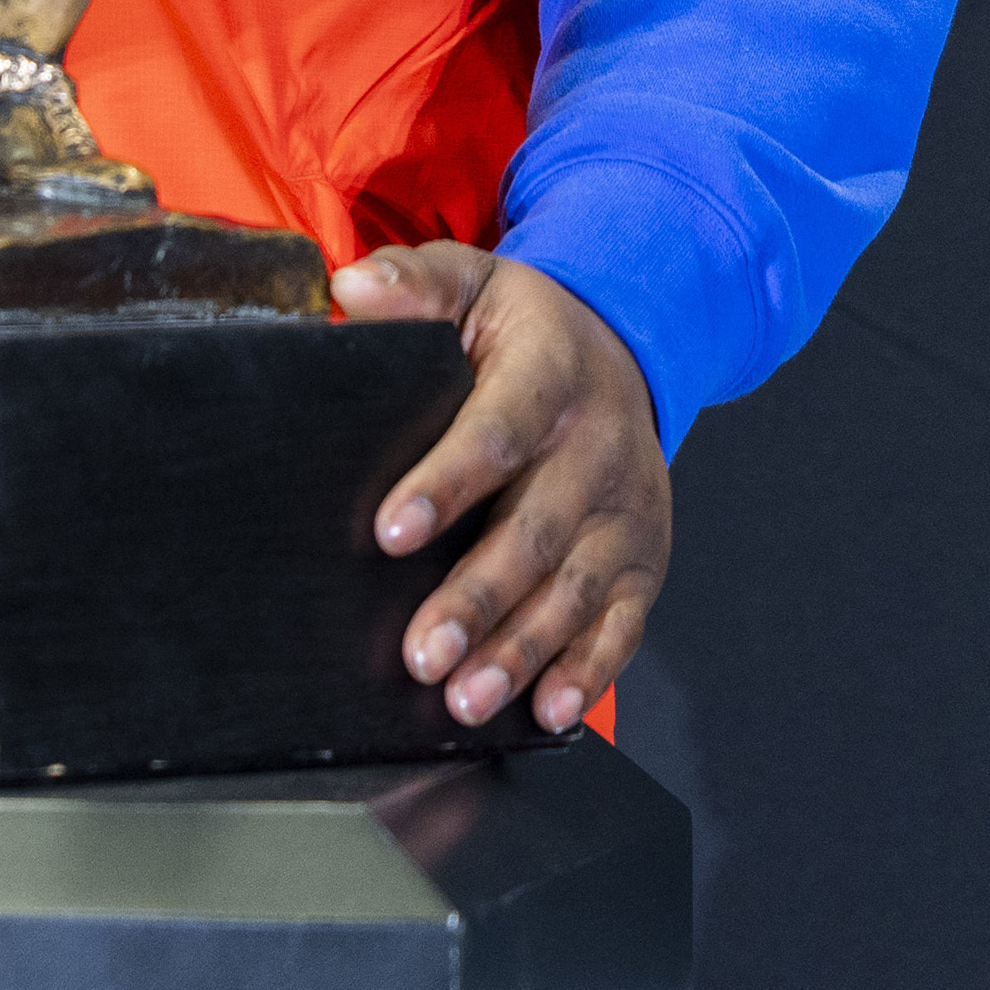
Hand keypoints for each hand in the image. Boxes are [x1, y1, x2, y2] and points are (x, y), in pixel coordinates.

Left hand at [337, 245, 671, 733]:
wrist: (629, 349)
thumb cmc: (529, 330)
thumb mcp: (474, 282)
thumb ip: (414, 282)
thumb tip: (348, 286)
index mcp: (550, 376)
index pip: (495, 434)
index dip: (445, 485)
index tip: (390, 532)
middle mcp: (596, 450)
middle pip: (533, 533)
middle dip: (477, 599)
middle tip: (422, 653)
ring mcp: (624, 513)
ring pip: (573, 591)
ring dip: (521, 649)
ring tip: (466, 697)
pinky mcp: (641, 560)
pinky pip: (620, 623)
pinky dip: (588, 670)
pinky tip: (549, 707)